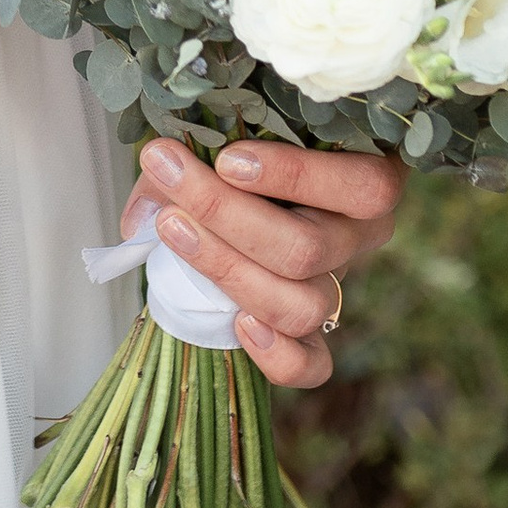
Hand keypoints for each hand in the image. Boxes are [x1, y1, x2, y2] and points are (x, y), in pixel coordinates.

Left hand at [124, 136, 404, 387]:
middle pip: (309, 248)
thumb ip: (187, 162)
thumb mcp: (224, 141)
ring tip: (170, 230)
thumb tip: (144, 215)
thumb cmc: (238, 155)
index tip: (226, 160)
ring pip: (303, 305)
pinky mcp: (313, 337)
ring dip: (227, 270)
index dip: (296, 175)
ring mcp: (335, 290)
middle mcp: (356, 239)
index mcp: (361, 184)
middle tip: (168, 175)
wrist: (241, 201)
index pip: (364, 186)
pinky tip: (237, 324)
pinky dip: (277, 353)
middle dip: (226, 214)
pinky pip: (311, 366)